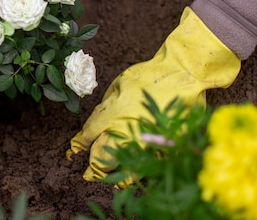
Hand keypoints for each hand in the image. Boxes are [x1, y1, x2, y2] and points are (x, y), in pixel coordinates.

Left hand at [67, 7, 240, 180]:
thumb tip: (98, 118)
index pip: (89, 136)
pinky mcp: (165, 147)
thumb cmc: (149, 75)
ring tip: (109, 181)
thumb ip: (106, 104)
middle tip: (87, 174)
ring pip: (125, 169)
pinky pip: (149, 167)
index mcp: (112, 115)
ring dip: (114, 176)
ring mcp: (146, 142)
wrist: (182, 74)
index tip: (74, 151)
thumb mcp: (119, 84)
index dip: (80, 145)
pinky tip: (133, 177)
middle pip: (102, 158)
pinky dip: (139, 174)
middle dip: (93, 168)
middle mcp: (126, 132)